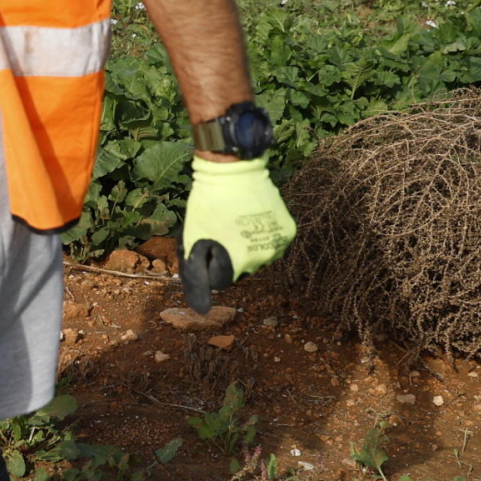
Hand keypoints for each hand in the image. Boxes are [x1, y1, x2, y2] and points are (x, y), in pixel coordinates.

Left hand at [179, 155, 295, 314]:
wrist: (234, 169)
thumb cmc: (207, 204)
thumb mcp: (192, 240)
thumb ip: (196, 277)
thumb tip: (200, 311)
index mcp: (240, 262)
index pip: (220, 281)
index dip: (207, 261)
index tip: (205, 239)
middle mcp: (265, 257)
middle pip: (241, 270)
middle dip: (228, 256)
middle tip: (220, 228)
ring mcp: (280, 243)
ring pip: (257, 256)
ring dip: (246, 246)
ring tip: (235, 221)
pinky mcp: (288, 230)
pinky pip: (270, 242)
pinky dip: (260, 235)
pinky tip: (249, 217)